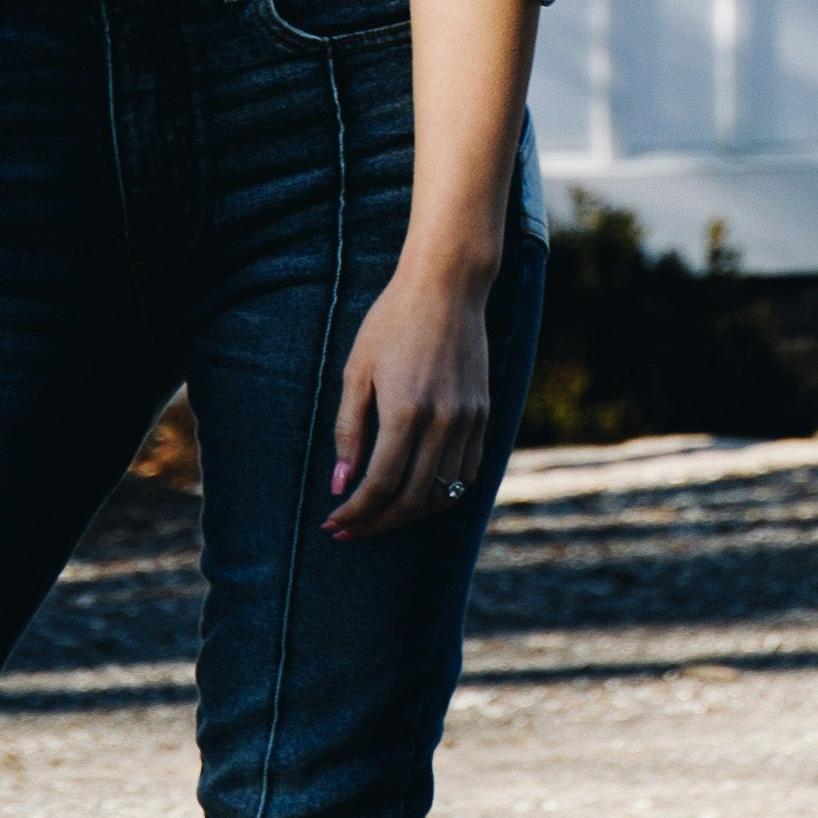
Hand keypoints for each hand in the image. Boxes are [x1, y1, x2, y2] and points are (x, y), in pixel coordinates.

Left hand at [330, 248, 496, 542]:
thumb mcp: (357, 372)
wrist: (448, 287)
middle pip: (412, 499)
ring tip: (380, 517)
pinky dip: (443, 494)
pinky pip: (468, 473)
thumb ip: (349, 431)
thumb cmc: (392, 322)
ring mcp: (469, 421)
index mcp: (406, 411)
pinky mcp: (484, 415)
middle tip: (350, 530)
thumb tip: (340, 484)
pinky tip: (418, 495)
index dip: (355, 512)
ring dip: (409, 514)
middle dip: (377, 523)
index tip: (334, 523)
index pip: (379, 485)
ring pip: (444, 493)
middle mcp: (443, 422)